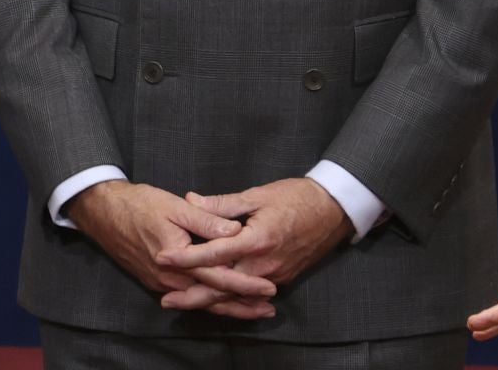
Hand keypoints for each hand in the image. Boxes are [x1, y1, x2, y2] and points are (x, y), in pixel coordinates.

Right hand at [67, 180, 276, 319]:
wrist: (102, 212)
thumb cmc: (138, 204)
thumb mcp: (174, 206)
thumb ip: (206, 221)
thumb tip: (235, 231)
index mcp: (178, 259)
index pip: (219, 277)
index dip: (246, 284)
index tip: (270, 287)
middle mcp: (169, 278)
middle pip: (212, 298)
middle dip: (242, 305)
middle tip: (269, 309)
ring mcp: (160, 283)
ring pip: (199, 301)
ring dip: (226, 307)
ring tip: (252, 310)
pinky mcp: (154, 281)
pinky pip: (186, 297)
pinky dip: (206, 302)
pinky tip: (219, 301)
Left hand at [154, 177, 351, 310]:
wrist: (333, 211)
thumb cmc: (295, 197)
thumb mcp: (257, 195)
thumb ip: (223, 204)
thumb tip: (190, 200)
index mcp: (256, 240)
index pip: (214, 253)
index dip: (187, 257)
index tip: (163, 258)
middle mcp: (265, 263)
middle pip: (223, 285)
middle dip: (194, 295)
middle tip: (166, 300)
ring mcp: (274, 274)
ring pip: (236, 293)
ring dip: (210, 300)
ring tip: (183, 302)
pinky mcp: (281, 278)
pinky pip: (250, 292)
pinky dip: (231, 297)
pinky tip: (213, 299)